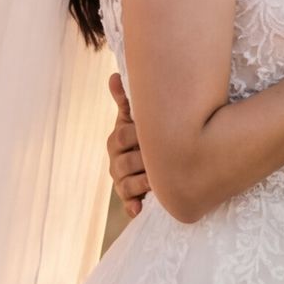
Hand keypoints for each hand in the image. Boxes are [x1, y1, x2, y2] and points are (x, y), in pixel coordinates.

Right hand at [106, 73, 148, 214]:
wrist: (156, 161)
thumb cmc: (146, 134)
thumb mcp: (138, 116)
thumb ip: (128, 98)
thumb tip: (113, 75)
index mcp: (116, 140)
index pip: (122, 136)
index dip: (138, 134)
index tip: (155, 133)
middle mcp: (115, 162)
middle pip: (125, 162)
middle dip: (145, 159)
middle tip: (169, 156)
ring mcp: (121, 182)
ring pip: (128, 184)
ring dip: (144, 183)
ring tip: (161, 180)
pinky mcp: (129, 200)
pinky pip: (128, 205)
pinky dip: (132, 207)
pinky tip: (139, 209)